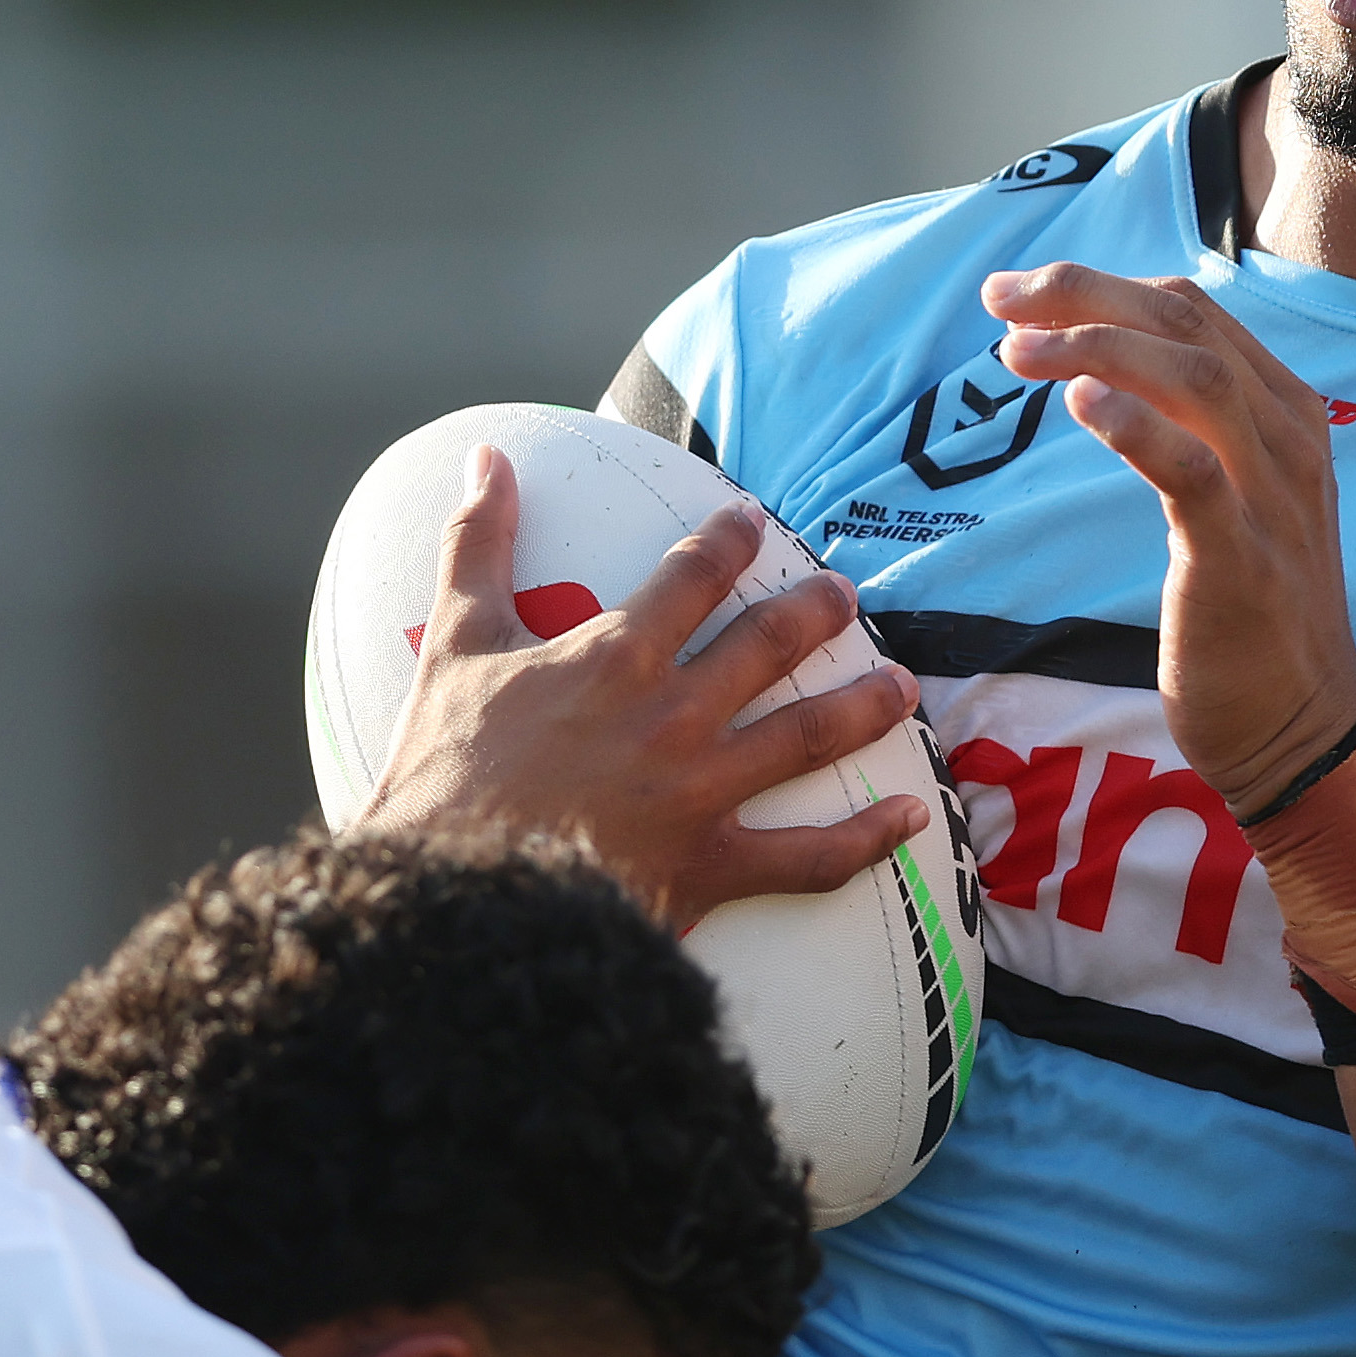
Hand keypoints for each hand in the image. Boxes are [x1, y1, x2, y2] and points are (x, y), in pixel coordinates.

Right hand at [353, 443, 922, 932]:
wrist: (454, 897)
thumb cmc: (443, 775)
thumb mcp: (453, 646)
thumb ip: (477, 547)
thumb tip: (486, 458)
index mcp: (614, 654)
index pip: (694, 574)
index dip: (731, 540)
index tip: (755, 524)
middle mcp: (674, 714)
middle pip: (771, 644)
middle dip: (818, 612)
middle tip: (847, 597)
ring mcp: (701, 792)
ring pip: (807, 735)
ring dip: (864, 706)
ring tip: (902, 686)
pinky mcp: (711, 868)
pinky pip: (810, 856)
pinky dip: (868, 839)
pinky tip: (912, 817)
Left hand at [985, 263, 1355, 816]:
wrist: (1299, 727)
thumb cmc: (1248, 613)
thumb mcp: (1229, 497)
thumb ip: (1186, 428)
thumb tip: (1101, 368)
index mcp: (1284, 412)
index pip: (1193, 313)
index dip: (1100, 288)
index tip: (1019, 294)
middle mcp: (1289, 439)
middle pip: (1187, 326)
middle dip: (1085, 296)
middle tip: (999, 299)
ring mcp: (1273, 497)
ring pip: (1195, 380)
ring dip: (1098, 349)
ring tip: (1017, 350)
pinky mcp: (1243, 558)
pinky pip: (1194, 474)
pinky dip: (1138, 427)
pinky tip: (1080, 403)